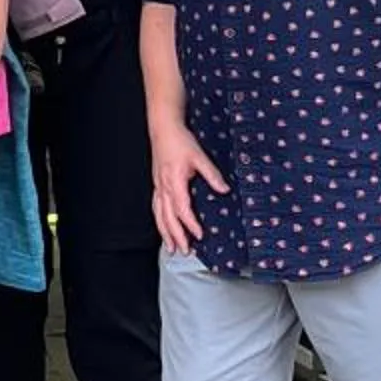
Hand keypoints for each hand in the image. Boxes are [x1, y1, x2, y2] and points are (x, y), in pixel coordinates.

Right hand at [151, 125, 227, 253]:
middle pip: (168, 217)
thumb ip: (212, 174)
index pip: (182, 208)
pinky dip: (159, 221)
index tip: (199, 235)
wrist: (163, 129)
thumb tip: (224, 190)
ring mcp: (158, 186)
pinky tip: (163, 228)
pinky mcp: (157, 184)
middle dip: (176, 236)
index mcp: (174, 180)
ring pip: (159, 215)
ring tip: (172, 248)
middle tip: (185, 251)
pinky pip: (156, 207)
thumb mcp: (199, 156)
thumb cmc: (179, 141)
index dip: (190, 224)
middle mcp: (164, 187)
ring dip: (165, 233)